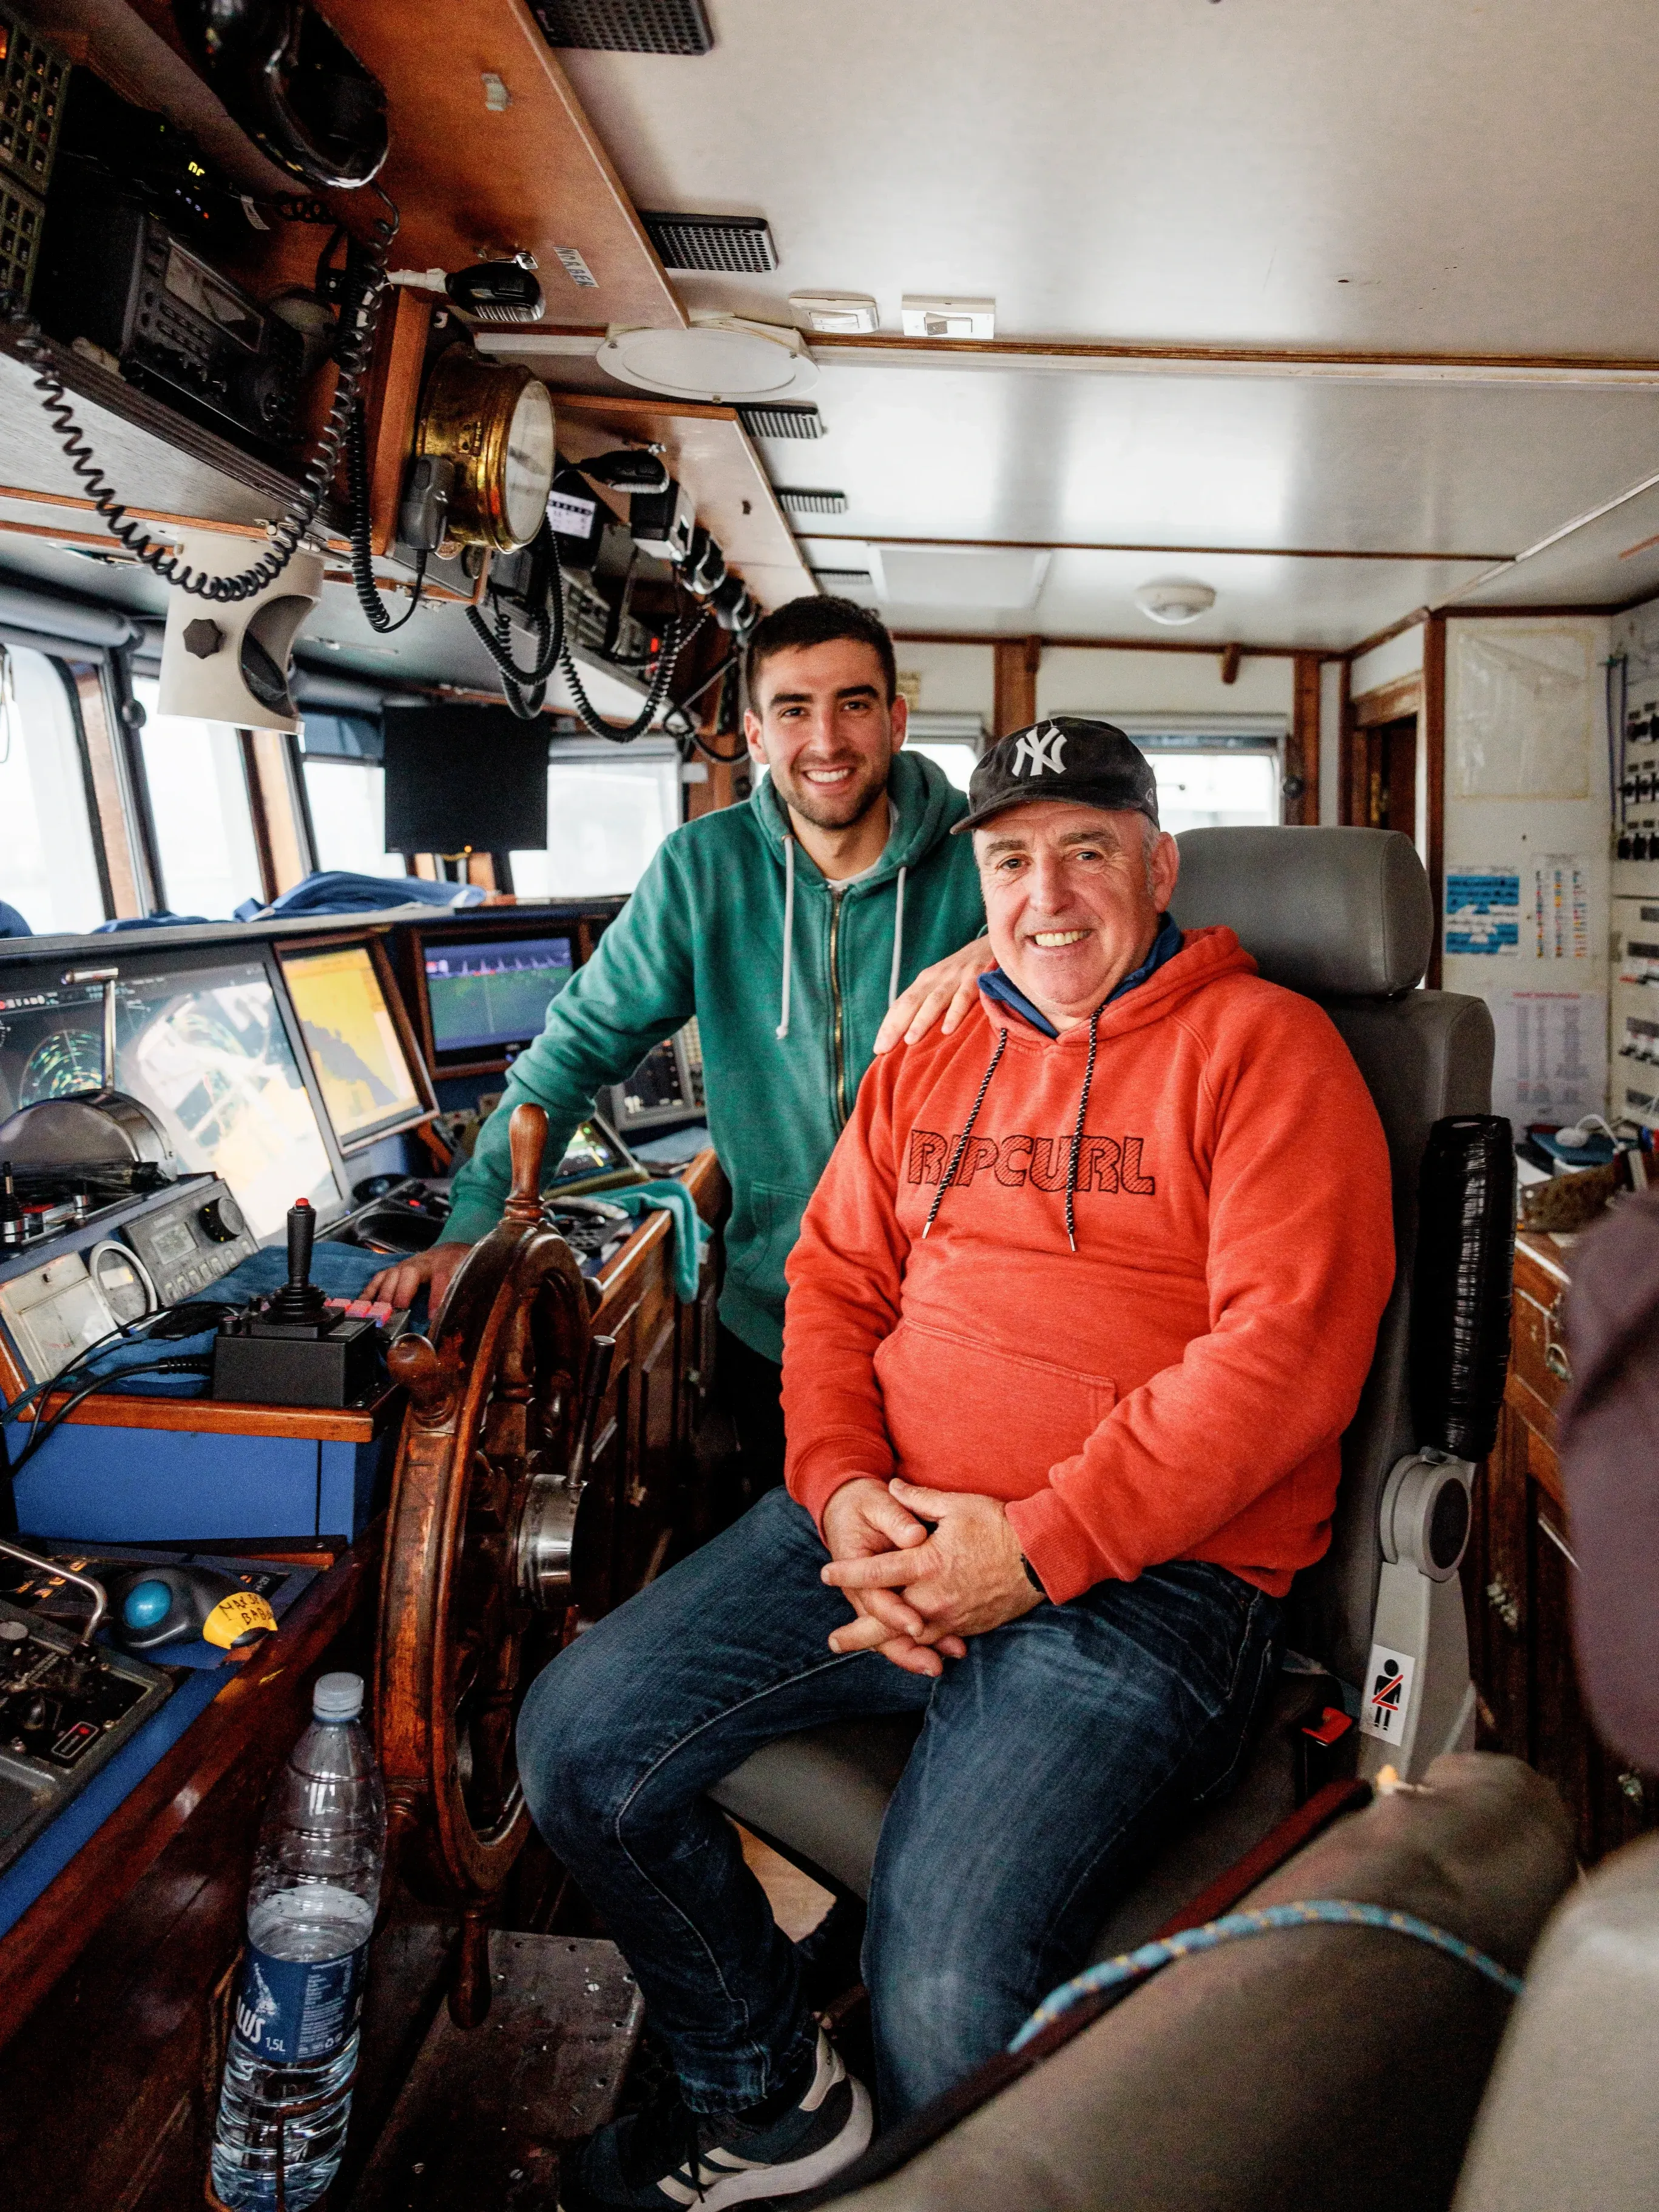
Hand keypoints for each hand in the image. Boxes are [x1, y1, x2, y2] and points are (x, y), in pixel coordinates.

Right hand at [363, 1239, 469, 1313]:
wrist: (450, 1251)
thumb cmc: (458, 1267)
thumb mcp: (468, 1277)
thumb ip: (465, 1293)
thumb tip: (459, 1317)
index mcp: (446, 1263)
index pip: (442, 1276)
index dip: (437, 1296)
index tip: (433, 1316)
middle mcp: (422, 1262)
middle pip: (409, 1274)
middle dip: (402, 1294)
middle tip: (398, 1314)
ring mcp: (405, 1265)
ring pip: (392, 1275)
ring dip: (384, 1296)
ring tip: (379, 1314)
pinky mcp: (393, 1270)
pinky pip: (378, 1279)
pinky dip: (369, 1292)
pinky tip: (361, 1305)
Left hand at [822, 1481, 1039, 1644]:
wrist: (1041, 1556)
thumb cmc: (998, 1526)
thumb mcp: (956, 1505)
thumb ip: (919, 1500)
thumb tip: (894, 1487)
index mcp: (926, 1563)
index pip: (877, 1572)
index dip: (848, 1574)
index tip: (826, 1575)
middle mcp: (934, 1596)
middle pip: (886, 1620)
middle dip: (857, 1633)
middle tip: (833, 1642)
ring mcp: (952, 1616)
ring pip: (909, 1638)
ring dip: (883, 1645)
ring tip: (862, 1649)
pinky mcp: (968, 1626)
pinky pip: (935, 1642)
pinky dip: (916, 1648)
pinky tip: (905, 1651)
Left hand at [873, 939, 996, 1052]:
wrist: (996, 942)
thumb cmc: (966, 971)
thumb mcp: (944, 982)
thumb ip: (929, 1002)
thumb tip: (911, 1035)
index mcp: (925, 981)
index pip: (901, 1004)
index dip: (888, 1025)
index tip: (878, 1048)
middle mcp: (936, 978)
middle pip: (910, 1003)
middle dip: (895, 1026)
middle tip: (884, 1048)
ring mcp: (956, 977)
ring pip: (934, 1000)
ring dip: (921, 1021)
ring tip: (910, 1041)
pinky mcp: (977, 978)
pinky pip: (964, 997)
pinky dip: (955, 1013)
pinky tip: (948, 1030)